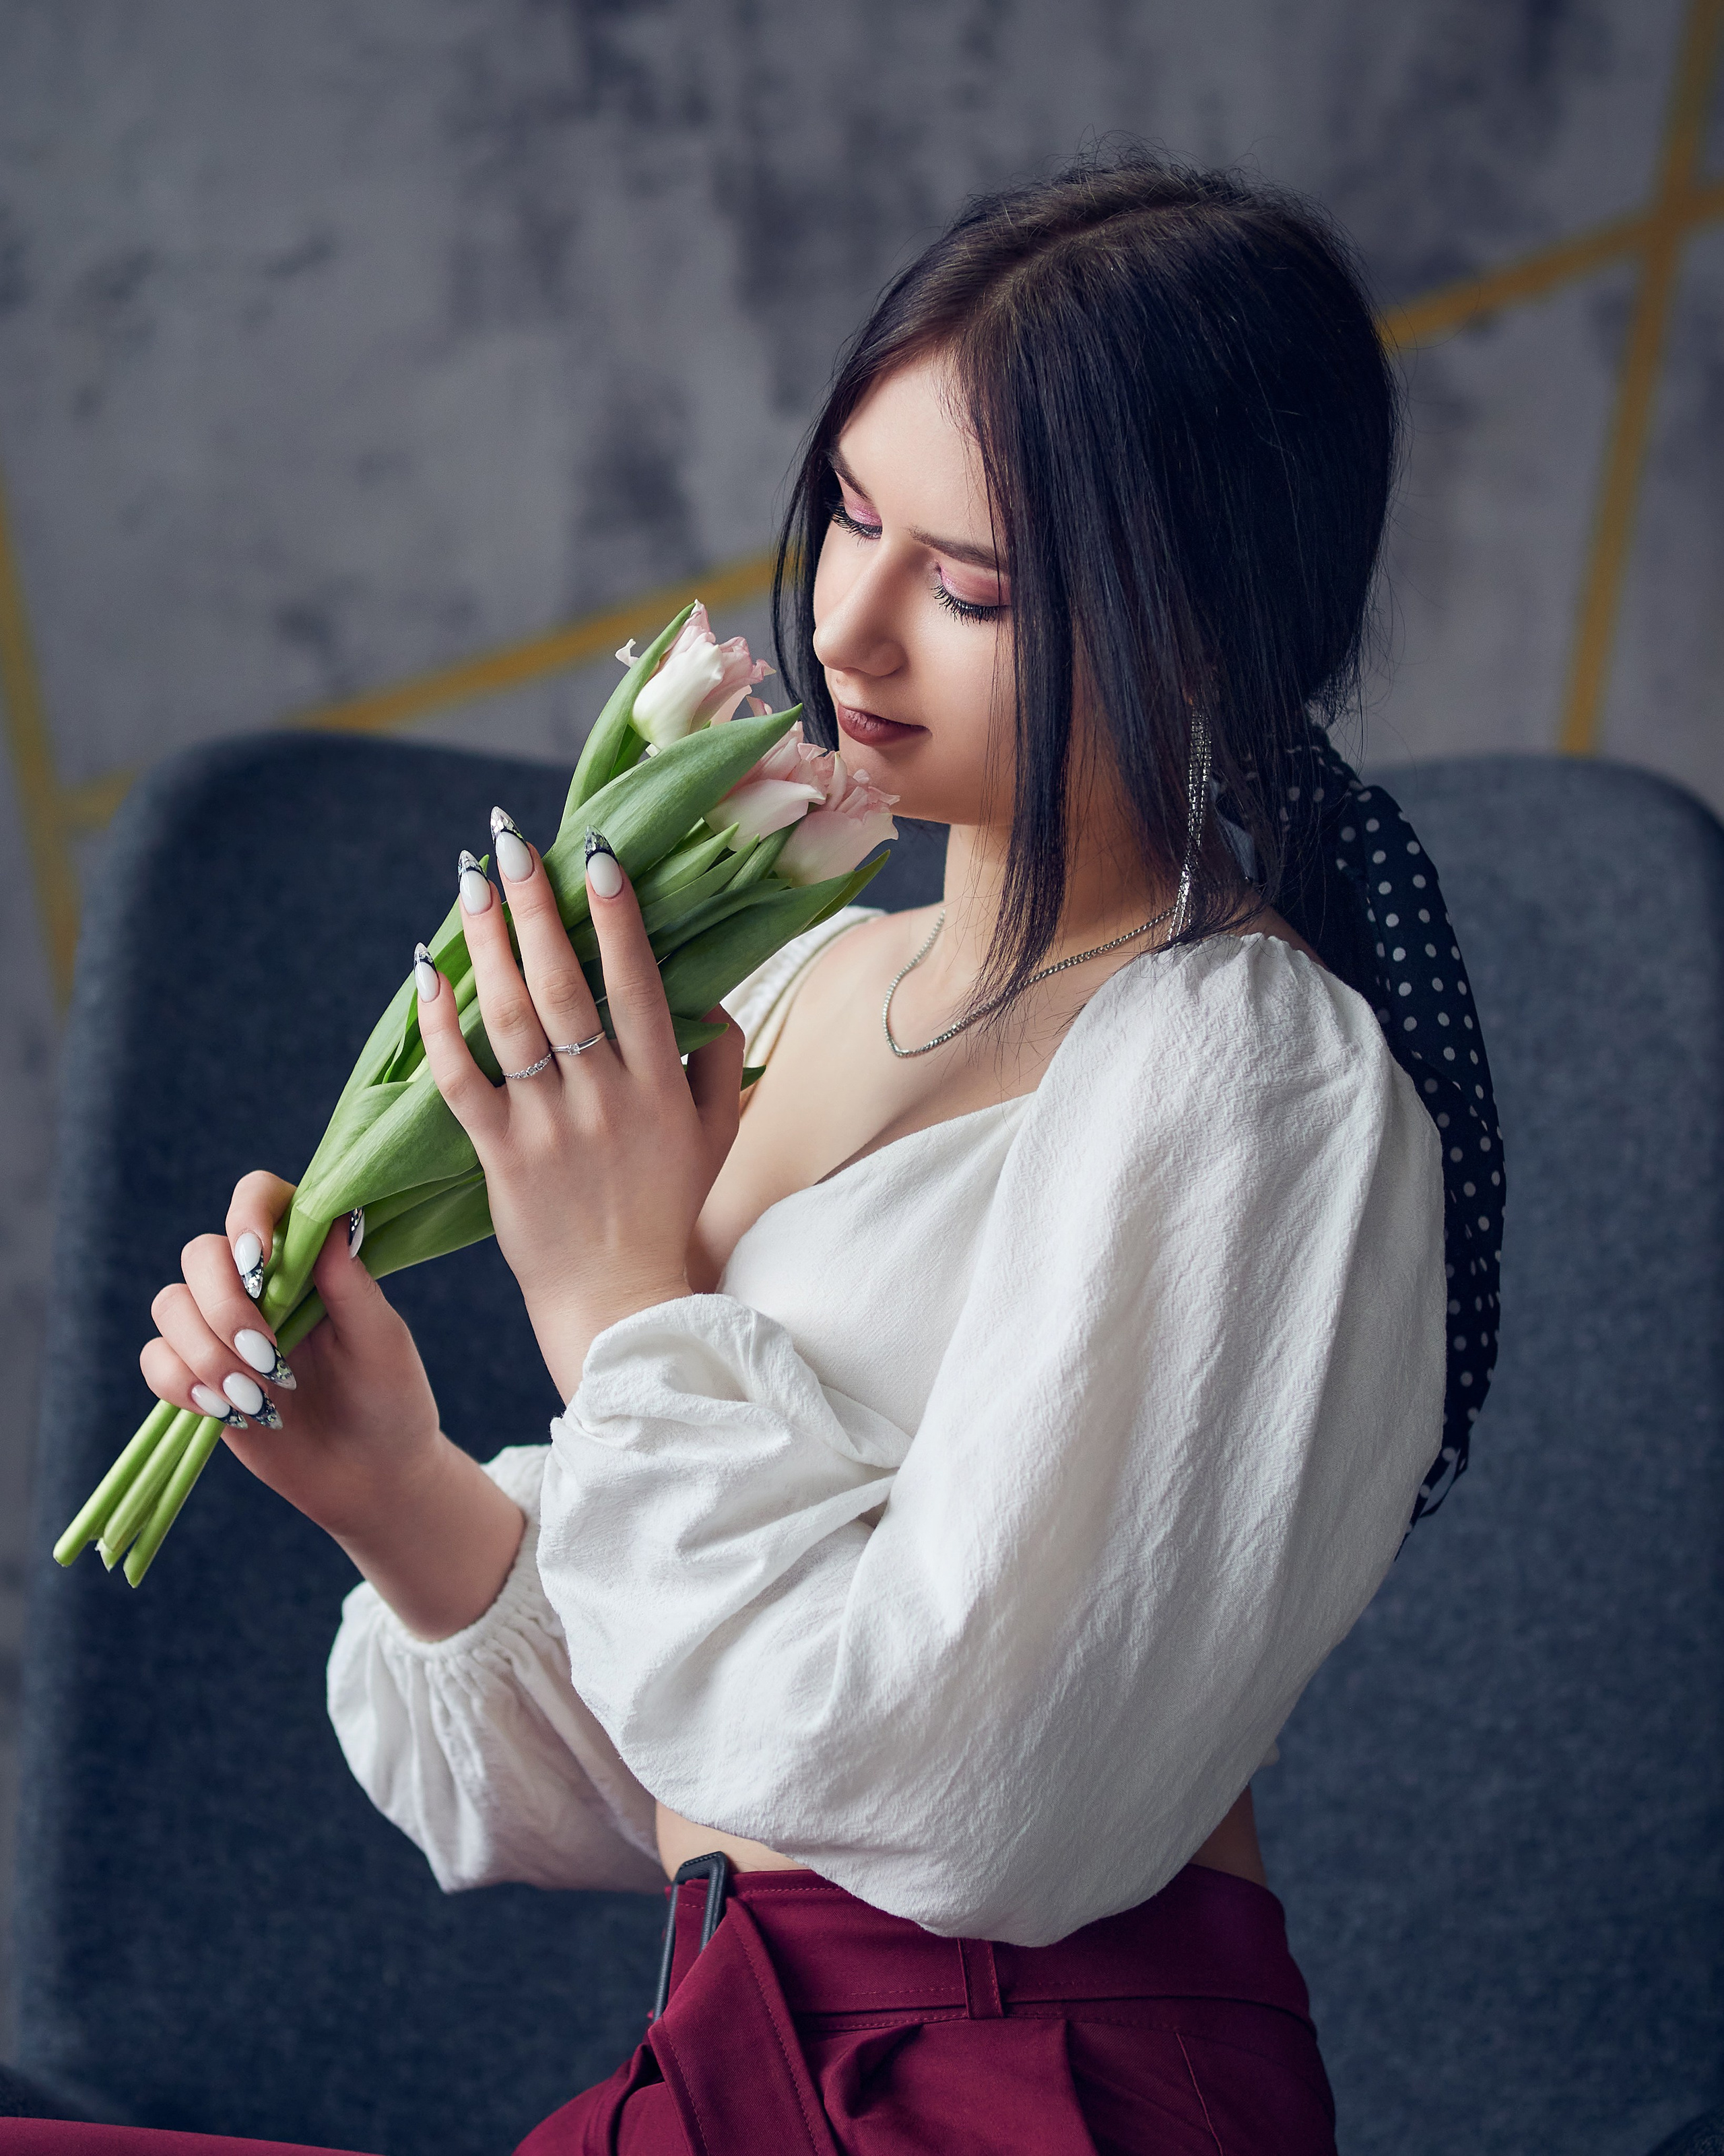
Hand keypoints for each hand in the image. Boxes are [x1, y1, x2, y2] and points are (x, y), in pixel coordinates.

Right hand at [140, 1170, 523, 1637]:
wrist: (371, 1479)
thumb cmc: (391, 1400)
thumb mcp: (383, 1342)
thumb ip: (352, 1283)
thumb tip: (331, 1219)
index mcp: (309, 1259)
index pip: (260, 1199)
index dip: (247, 1215)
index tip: (260, 1260)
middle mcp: (259, 1285)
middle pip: (201, 1254)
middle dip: (224, 1306)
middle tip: (267, 1357)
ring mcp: (223, 1329)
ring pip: (170, 1305)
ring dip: (204, 1352)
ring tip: (255, 1398)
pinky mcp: (198, 1376)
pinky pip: (155, 1359)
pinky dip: (180, 1383)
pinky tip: (228, 1411)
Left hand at [418, 823, 744, 1400]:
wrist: (621, 1300)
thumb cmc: (668, 1210)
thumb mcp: (717, 1134)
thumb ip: (723, 1061)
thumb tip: (713, 998)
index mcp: (660, 1084)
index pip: (637, 981)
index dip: (616, 915)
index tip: (596, 852)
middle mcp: (605, 1098)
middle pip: (564, 984)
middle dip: (536, 904)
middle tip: (509, 842)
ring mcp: (549, 1128)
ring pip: (511, 1020)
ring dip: (486, 944)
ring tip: (467, 884)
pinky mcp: (500, 1159)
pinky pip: (462, 1082)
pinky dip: (441, 1026)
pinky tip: (425, 974)